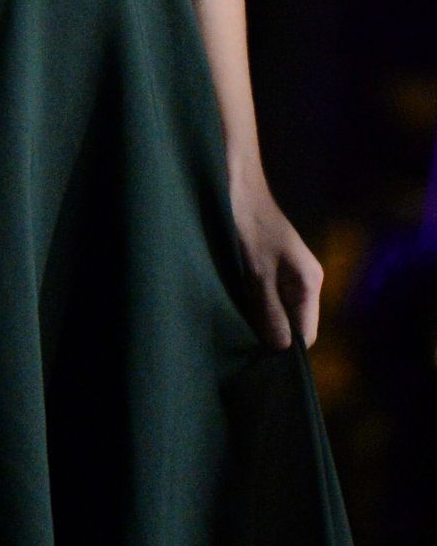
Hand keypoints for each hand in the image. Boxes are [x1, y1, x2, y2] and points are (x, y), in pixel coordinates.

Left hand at [231, 167, 322, 348]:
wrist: (235, 187)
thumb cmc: (248, 226)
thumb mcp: (257, 273)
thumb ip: (271, 311)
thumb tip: (282, 349)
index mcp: (310, 283)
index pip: (306, 334)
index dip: (285, 350)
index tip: (258, 358)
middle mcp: (305, 282)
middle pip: (294, 326)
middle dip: (272, 336)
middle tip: (242, 346)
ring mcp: (290, 275)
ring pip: (280, 313)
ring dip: (261, 320)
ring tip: (235, 328)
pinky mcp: (273, 269)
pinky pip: (269, 299)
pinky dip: (255, 306)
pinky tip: (235, 307)